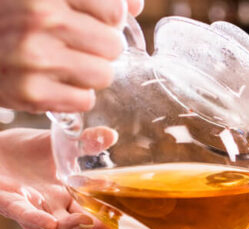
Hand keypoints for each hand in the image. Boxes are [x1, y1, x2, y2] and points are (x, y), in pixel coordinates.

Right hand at [0, 0, 144, 112]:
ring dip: (92, 72)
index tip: (93, 19)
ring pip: (104, 75)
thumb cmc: (13, 15)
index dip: (110, 18)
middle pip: (114, 46)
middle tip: (76, 44)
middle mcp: (40, 19)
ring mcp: (34, 57)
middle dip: (101, 47)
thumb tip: (135, 6)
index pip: (115, 11)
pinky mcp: (30, 93)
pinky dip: (75, 94)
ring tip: (66, 62)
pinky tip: (55, 81)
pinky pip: (85, 100)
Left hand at [0, 128, 112, 228]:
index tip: (118, 224)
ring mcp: (27, 208)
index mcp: (65, 199)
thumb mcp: (61, 144)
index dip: (102, 224)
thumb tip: (111, 135)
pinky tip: (51, 223)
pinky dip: (37, 220)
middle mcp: (48, 209)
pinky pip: (21, 214)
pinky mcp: (4, 200)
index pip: (88, 218)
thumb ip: (85, 142)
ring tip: (85, 223)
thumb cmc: (26, 151)